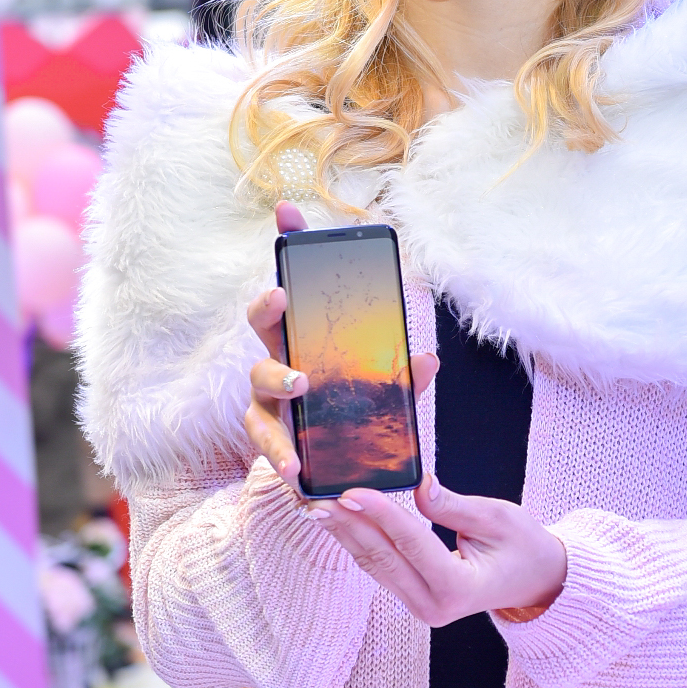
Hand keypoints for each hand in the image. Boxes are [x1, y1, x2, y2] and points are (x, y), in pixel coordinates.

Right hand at [244, 203, 438, 490]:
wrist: (331, 471)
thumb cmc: (351, 415)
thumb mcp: (384, 392)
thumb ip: (402, 376)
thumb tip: (428, 358)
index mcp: (304, 339)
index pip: (294, 284)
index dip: (287, 245)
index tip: (286, 211)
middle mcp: (278, 361)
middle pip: (262, 322)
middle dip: (267, 304)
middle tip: (282, 295)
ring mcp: (267, 400)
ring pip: (258, 383)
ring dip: (278, 381)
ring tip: (300, 386)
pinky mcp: (270, 440)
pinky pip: (268, 446)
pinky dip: (282, 460)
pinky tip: (298, 476)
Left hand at [310, 476, 566, 627]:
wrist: (536, 581)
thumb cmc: (523, 546)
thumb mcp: (499, 518)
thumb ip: (454, 506)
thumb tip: (420, 484)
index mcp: (460, 589)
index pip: (413, 544)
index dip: (381, 515)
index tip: (352, 491)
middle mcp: (435, 606)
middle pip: (382, 559)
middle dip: (348, 525)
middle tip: (317, 497)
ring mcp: (421, 607)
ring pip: (374, 565)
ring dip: (344, 533)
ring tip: (315, 505)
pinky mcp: (412, 598)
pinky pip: (379, 568)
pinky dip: (357, 541)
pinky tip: (336, 521)